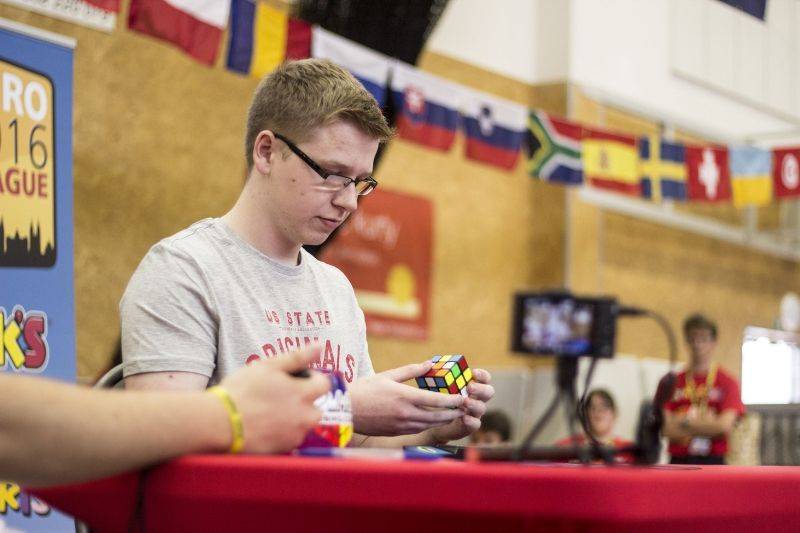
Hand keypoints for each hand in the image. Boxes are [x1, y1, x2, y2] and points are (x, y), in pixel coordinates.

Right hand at [220, 345, 329, 453]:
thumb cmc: (242, 391)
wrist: (219, 423)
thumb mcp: (268, 366)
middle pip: (317, 409)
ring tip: (269, 413)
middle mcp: (304, 417)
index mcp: (303, 394)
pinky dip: (282, 434)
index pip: (325, 385)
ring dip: (294, 419)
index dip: (312, 379)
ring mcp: (294, 436)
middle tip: (281, 398)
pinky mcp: (283, 450)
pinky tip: (264, 427)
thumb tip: (320, 346)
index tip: (296, 379)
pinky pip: (290, 440)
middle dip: (305, 403)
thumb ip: (297, 357)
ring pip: (303, 426)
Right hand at [349, 361, 465, 435]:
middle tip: (463, 407)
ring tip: (452, 413)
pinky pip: (418, 429)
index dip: (452, 399)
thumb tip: (429, 364)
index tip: (462, 396)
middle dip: (452, 411)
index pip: (436, 400)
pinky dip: (429, 424)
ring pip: (429, 424)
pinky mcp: (396, 432)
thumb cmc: (365, 389)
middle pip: (437, 415)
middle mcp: (406, 413)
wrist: (346, 410)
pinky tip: (432, 420)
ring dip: (442, 419)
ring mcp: (401, 425)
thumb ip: (410, 371)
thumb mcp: (388, 375)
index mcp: (404, 396)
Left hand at [428, 368, 494, 443]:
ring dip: (474, 404)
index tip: (473, 372)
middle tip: (470, 387)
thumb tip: (429, 363)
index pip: (485, 378)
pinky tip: (464, 418)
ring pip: (482, 407)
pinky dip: (472, 421)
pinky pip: (476, 424)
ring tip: (464, 402)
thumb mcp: (438, 386)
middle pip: (489, 392)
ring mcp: (474, 413)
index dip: (482, 375)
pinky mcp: (469, 426)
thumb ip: (437, 375)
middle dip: (481, 389)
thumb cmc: (437, 399)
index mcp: (472, 386)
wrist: (432, 422)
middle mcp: (476, 398)